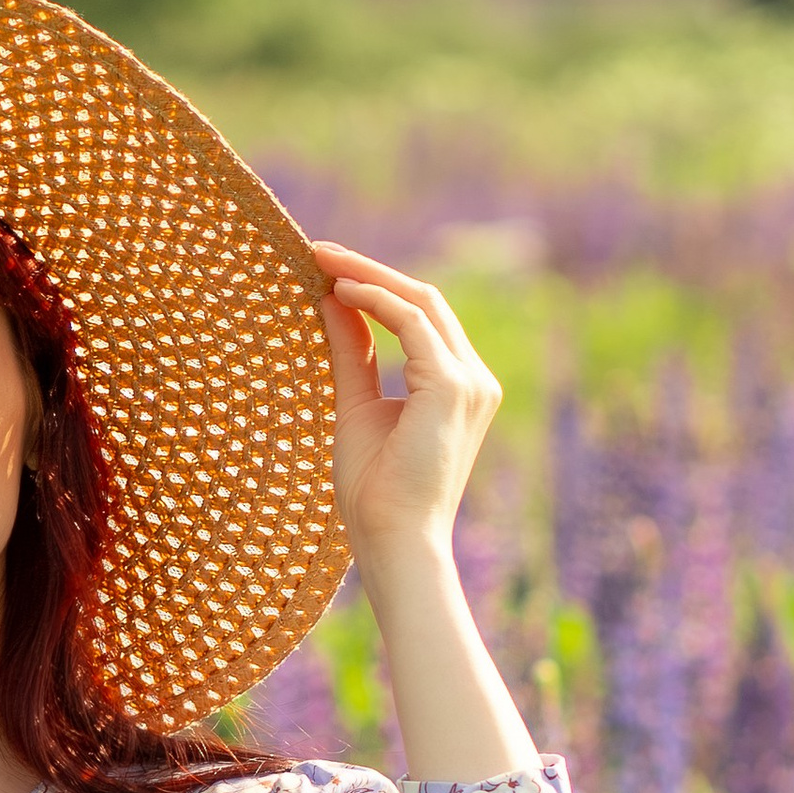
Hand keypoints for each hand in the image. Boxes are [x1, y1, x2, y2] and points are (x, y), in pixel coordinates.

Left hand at [310, 243, 500, 579]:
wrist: (394, 541)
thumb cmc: (375, 492)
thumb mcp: (357, 407)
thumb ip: (352, 355)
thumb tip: (332, 303)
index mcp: (458, 387)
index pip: (421, 319)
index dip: (376, 289)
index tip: (328, 270)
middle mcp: (474, 379)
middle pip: (424, 301)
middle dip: (369, 272)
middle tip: (318, 251)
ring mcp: (469, 382)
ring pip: (419, 303)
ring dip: (368, 276)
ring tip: (321, 260)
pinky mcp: (452, 386)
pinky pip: (410, 324)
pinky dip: (374, 302)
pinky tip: (338, 292)